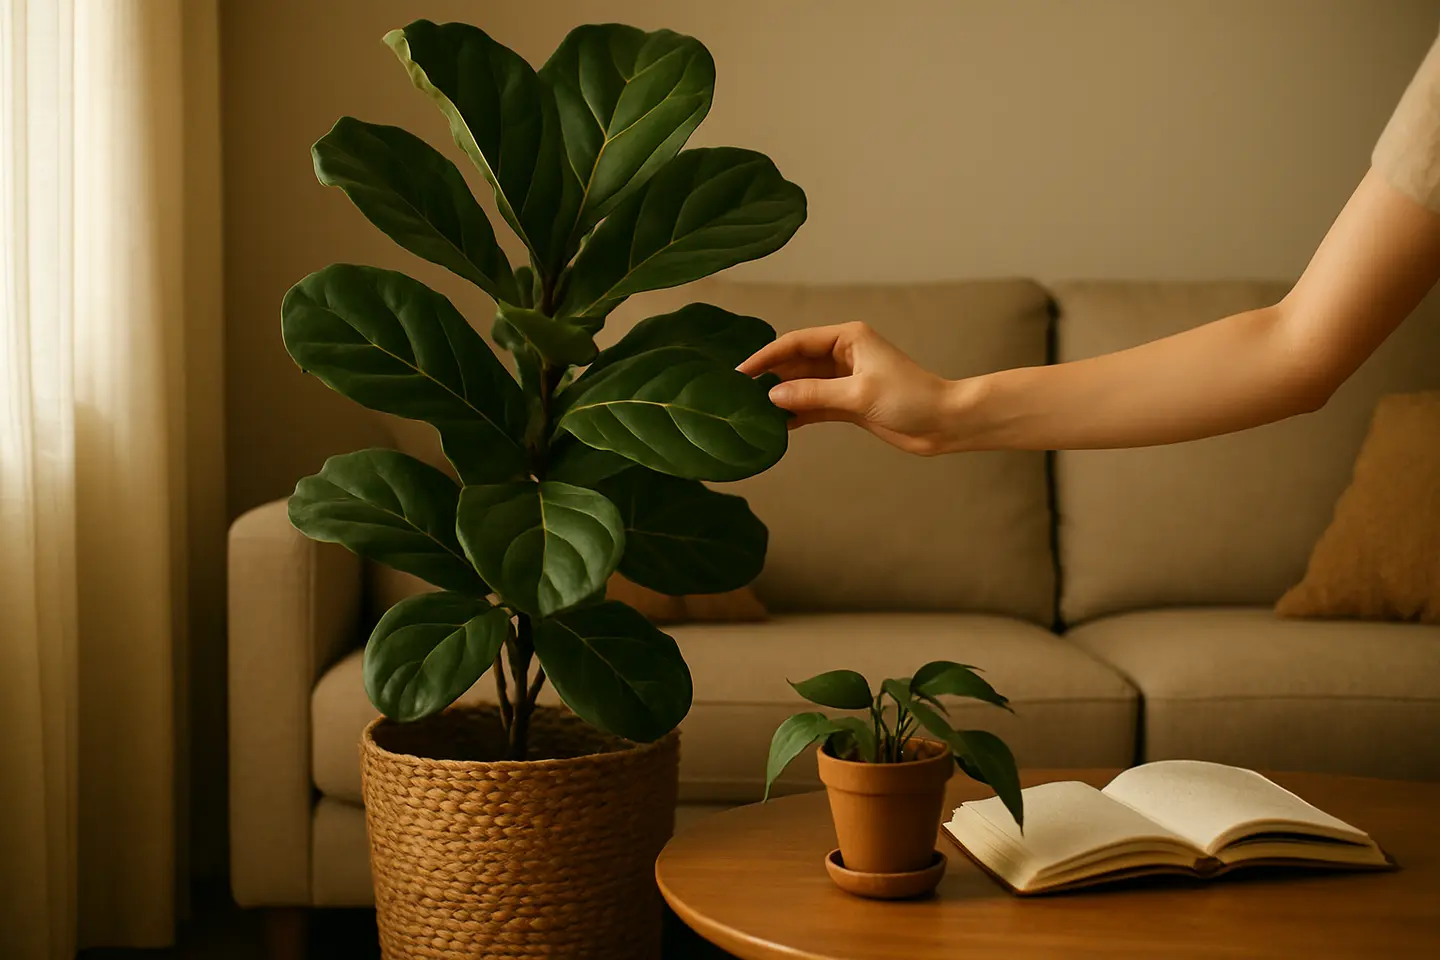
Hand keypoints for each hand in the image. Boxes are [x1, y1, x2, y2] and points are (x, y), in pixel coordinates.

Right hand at [738, 321, 963, 455]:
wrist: (944, 423)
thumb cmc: (911, 398)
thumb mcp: (859, 394)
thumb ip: (814, 394)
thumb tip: (773, 395)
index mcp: (847, 338)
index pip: (796, 343)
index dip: (767, 356)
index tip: (741, 371)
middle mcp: (843, 354)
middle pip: (796, 363)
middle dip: (770, 377)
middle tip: (738, 394)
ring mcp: (844, 380)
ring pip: (802, 385)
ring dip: (781, 397)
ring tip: (751, 411)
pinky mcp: (848, 403)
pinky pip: (813, 404)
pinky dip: (796, 413)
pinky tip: (777, 424)